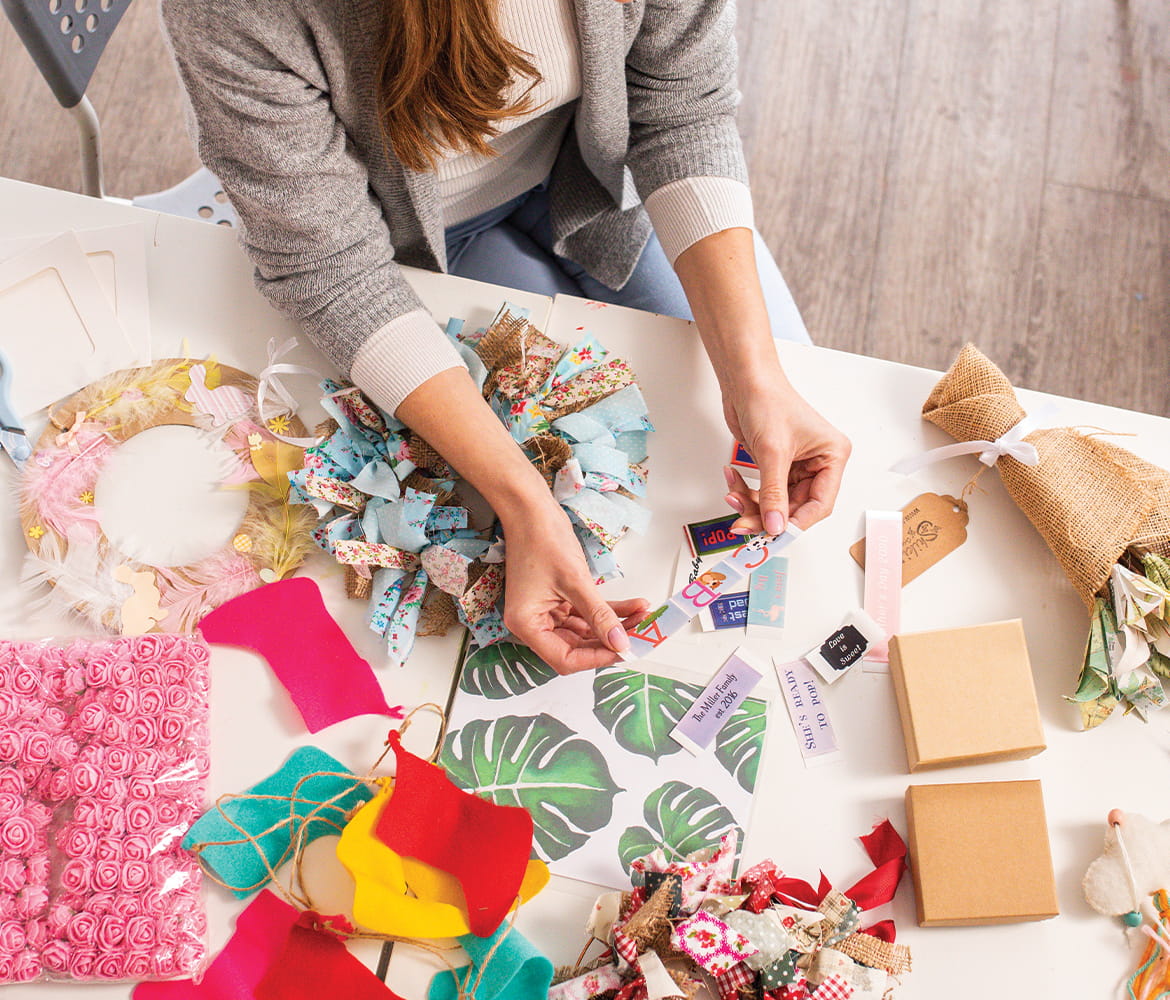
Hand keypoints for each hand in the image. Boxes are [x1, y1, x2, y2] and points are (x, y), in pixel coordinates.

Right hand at [500, 502, 648, 674]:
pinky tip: (633, 607)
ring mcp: (546, 611)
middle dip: (610, 641)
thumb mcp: (575, 581)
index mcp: (526, 624)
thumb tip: (620, 642)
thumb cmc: (541, 539)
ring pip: (585, 630)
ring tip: (642, 618)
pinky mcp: (557, 599)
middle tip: (640, 636)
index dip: (596, 658)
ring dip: (614, 625)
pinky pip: (586, 613)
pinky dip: (608, 611)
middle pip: (576, 647)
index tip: (623, 650)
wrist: (532, 510)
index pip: (564, 659)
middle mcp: (533, 622)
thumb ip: (599, 615)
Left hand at [721, 378, 850, 533]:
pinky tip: (731, 480)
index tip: (774, 534)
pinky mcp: (776, 464)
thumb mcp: (772, 452)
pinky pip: (764, 490)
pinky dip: (746, 491)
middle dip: (766, 515)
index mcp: (832, 457)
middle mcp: (818, 463)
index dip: (797, 523)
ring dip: (752, 504)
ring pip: (776, 502)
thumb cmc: (768, 400)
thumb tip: (775, 527)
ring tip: (732, 497)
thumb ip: (774, 494)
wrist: (744, 380)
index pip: (820, 504)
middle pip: (795, 507)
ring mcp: (796, 465)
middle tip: (742, 523)